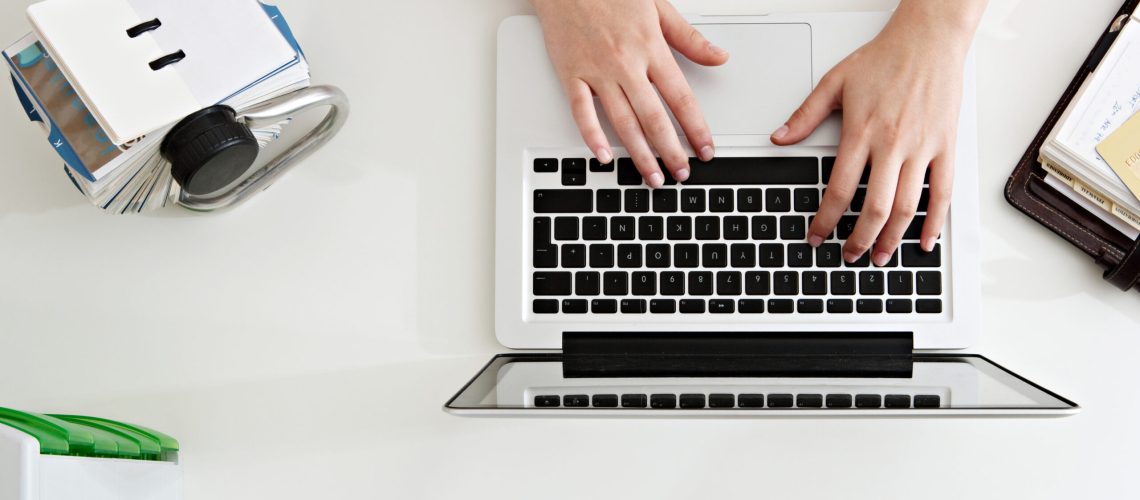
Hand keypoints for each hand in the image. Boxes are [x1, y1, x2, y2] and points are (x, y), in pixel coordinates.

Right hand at [532, 0, 728, 186]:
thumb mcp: (659, 7)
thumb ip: (689, 38)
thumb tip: (719, 57)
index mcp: (650, 48)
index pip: (681, 98)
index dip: (697, 128)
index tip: (706, 149)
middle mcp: (626, 64)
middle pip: (654, 118)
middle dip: (671, 152)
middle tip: (682, 174)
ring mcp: (597, 72)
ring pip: (623, 122)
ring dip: (640, 154)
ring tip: (652, 176)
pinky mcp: (571, 75)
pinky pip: (582, 112)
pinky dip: (592, 136)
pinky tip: (604, 156)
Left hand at [771, 1, 985, 265]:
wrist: (928, 39)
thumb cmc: (885, 58)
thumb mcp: (835, 82)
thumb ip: (805, 115)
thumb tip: (779, 138)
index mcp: (861, 132)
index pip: (839, 190)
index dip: (825, 220)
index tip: (817, 236)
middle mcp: (893, 144)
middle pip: (874, 207)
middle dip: (859, 239)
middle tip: (848, 255)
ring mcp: (922, 148)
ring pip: (907, 206)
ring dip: (892, 238)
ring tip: (880, 256)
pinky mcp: (946, 146)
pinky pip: (943, 192)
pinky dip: (935, 221)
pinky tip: (924, 240)